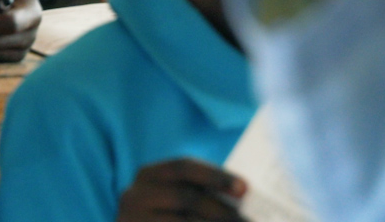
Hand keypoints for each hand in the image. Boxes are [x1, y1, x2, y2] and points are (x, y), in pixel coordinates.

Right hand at [117, 159, 246, 221]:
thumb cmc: (166, 215)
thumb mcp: (174, 198)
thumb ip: (199, 193)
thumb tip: (241, 195)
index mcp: (148, 175)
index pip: (184, 167)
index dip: (215, 176)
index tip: (245, 189)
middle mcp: (135, 196)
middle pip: (187, 198)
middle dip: (222, 211)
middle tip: (250, 220)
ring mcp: (134, 220)